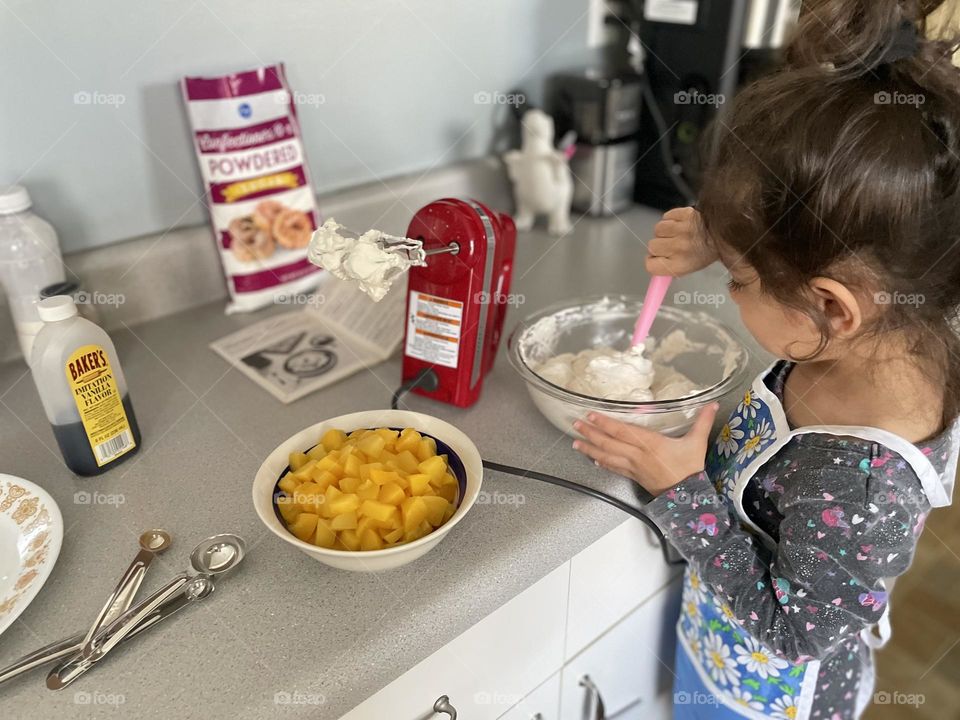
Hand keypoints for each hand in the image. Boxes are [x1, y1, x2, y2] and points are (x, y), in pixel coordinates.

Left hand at [572, 403, 719, 495]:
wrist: (689, 497)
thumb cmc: (691, 469)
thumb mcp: (697, 442)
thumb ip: (703, 421)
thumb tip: (712, 403)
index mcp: (650, 444)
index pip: (622, 431)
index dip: (605, 423)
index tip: (591, 415)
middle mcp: (637, 455)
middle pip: (609, 443)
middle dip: (590, 433)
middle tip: (576, 424)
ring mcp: (634, 467)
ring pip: (607, 456)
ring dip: (590, 449)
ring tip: (575, 442)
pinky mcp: (634, 477)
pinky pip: (615, 468)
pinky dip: (602, 463)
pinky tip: (593, 460)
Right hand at [645, 207, 717, 276]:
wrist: (723, 232)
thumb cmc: (706, 250)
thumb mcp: (689, 267)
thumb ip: (668, 268)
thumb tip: (651, 266)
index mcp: (680, 265)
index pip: (650, 265)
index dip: (653, 261)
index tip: (658, 259)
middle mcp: (679, 248)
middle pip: (651, 246)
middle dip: (660, 245)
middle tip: (672, 245)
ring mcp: (682, 230)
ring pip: (657, 230)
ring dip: (665, 231)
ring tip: (678, 233)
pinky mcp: (684, 214)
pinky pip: (666, 217)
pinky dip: (671, 219)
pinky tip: (681, 223)